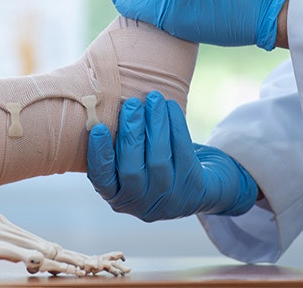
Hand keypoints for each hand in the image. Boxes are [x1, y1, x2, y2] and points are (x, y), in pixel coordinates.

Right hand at [87, 92, 257, 221]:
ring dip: (155, 124)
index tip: (99, 127)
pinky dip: (176, 125)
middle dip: (131, 134)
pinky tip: (171, 106)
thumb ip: (120, 143)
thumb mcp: (134, 160)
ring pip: (158, 160)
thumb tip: (104, 105)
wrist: (203, 185)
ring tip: (154, 98)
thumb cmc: (155, 161)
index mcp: (119, 196)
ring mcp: (169, 199)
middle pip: (131, 171)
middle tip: (132, 104)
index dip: (99, 155)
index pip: (102, 180)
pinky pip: (183, 153)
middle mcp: (142, 204)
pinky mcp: (195, 189)